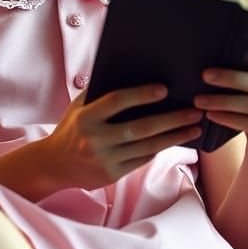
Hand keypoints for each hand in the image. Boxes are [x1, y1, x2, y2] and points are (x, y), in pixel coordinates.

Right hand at [39, 85, 202, 190]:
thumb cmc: (71, 129)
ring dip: (174, 137)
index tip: (164, 90)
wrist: (53, 165)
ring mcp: (104, 159)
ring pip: (147, 147)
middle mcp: (95, 139)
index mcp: (86, 117)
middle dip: (171, 120)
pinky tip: (174, 140)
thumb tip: (130, 73)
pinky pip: (142, 160)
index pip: (117, 101)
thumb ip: (99, 92)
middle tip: (194, 112)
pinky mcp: (111, 175)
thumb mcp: (78, 107)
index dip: (141, 95)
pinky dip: (159, 149)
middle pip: (141, 128)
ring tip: (194, 128)